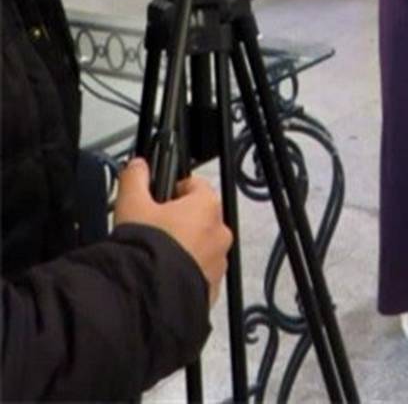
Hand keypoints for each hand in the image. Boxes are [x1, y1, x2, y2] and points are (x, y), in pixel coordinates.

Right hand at [114, 159, 233, 307]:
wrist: (147, 295)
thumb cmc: (144, 249)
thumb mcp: (132, 205)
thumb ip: (135, 179)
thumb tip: (137, 166)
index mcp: (207, 207)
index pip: (195, 185)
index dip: (173, 189)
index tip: (158, 197)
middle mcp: (220, 232)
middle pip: (200, 217)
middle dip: (178, 220)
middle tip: (153, 228)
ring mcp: (219, 261)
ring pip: (202, 245)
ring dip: (184, 246)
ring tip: (155, 254)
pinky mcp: (213, 286)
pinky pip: (200, 271)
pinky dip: (186, 270)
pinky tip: (163, 273)